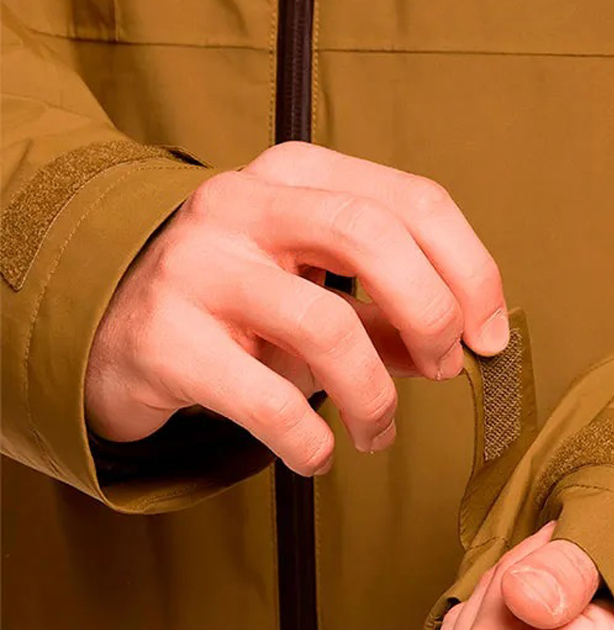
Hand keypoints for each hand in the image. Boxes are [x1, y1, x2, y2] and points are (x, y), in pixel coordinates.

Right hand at [85, 140, 508, 473]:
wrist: (108, 327)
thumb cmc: (239, 303)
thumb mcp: (319, 286)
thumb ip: (392, 309)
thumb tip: (467, 345)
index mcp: (297, 175)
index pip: (414, 200)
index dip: (471, 271)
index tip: (490, 334)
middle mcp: (244, 204)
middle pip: (372, 236)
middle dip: (431, 312)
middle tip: (445, 368)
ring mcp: (197, 266)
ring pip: (325, 324)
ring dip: (375, 395)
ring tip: (378, 433)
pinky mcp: (163, 338)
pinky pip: (265, 398)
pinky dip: (310, 438)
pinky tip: (319, 454)